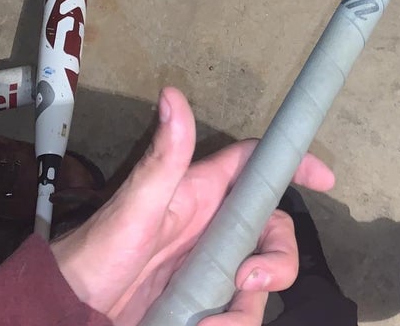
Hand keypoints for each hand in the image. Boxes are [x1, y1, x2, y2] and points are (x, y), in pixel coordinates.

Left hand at [52, 87, 334, 325]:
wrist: (74, 314)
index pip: (258, 165)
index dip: (294, 163)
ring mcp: (213, 266)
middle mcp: (215, 226)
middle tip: (251, 279)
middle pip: (275, 229)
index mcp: (204, 193)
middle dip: (279, 257)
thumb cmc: (98, 252)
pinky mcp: (207, 302)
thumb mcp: (137, 206)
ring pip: (262, 277)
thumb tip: (172, 95)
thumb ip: (163, 156)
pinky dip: (233, 325)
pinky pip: (241, 312)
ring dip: (248, 306)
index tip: (326, 178)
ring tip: (212, 323)